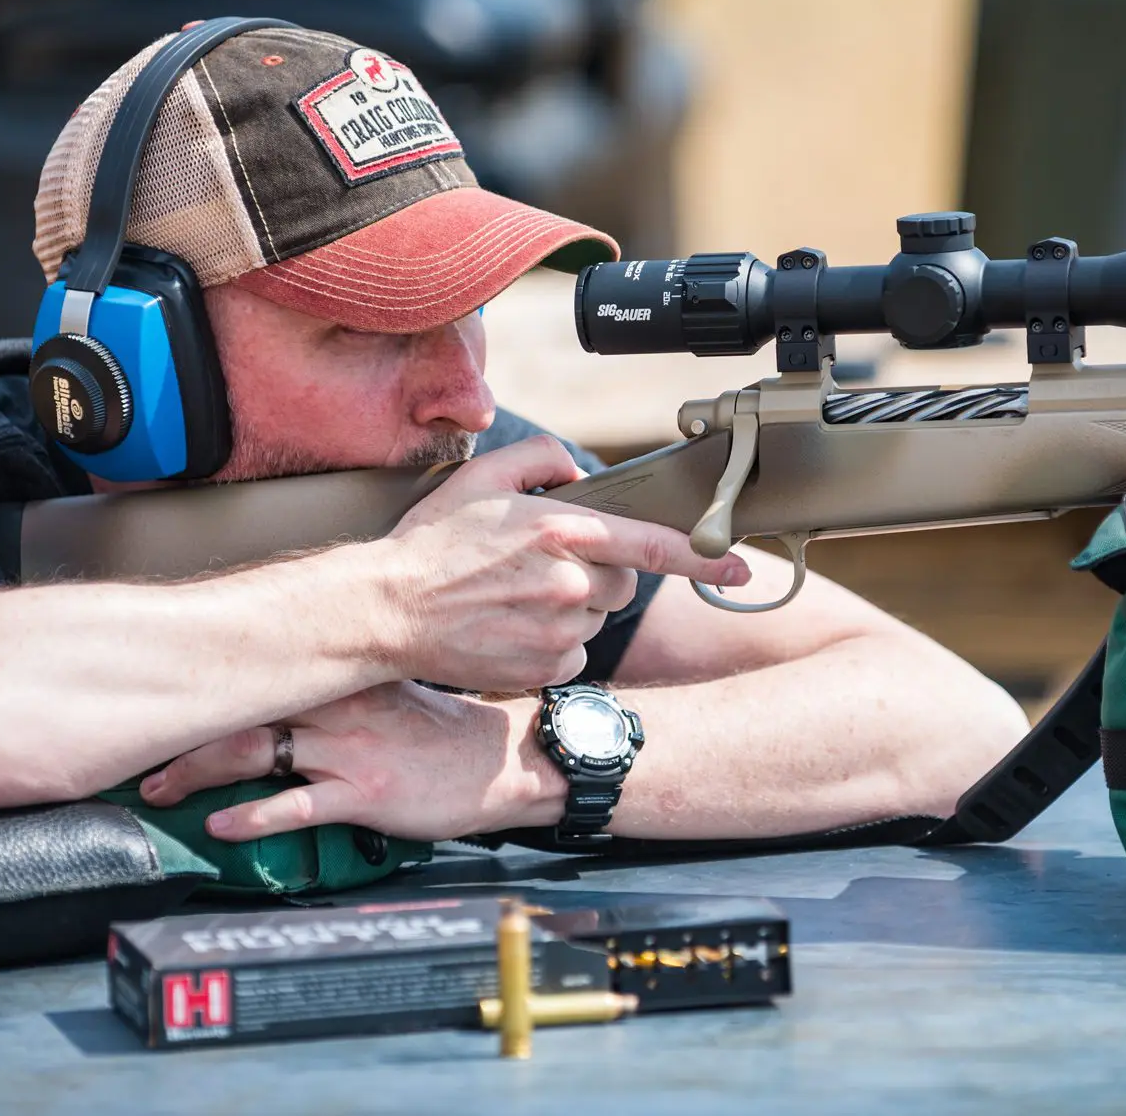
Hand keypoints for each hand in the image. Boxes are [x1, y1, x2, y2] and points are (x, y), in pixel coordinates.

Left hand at [136, 684, 563, 842]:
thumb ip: (334, 690)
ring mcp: (351, 750)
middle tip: (140, 759)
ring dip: (199, 772)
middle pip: (243, 707)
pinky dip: (253, 816)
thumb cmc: (444, 734)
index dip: (203, 680)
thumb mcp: (388, 692)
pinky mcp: (367, 793)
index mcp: (343, 678)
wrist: (503, 761)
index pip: (260, 669)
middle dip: (183, 732)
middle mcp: (339, 706)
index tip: (158, 693)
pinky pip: (298, 806)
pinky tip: (221, 826)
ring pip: (258, 751)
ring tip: (161, 792)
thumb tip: (278, 693)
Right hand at [366, 435, 748, 692]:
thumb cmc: (431, 544)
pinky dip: (553, 642)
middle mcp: (569, 582)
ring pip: (596, 617)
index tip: (740, 566)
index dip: (705, 556)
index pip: (652, 543)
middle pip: (622, 581)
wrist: (385, 612)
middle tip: (541, 568)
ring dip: (572, 607)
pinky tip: (510, 628)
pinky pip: (574, 652)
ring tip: (514, 598)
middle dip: (596, 572)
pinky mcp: (545, 667)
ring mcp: (559, 630)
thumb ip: (540, 459)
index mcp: (561, 530)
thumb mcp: (481, 477)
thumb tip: (578, 472)